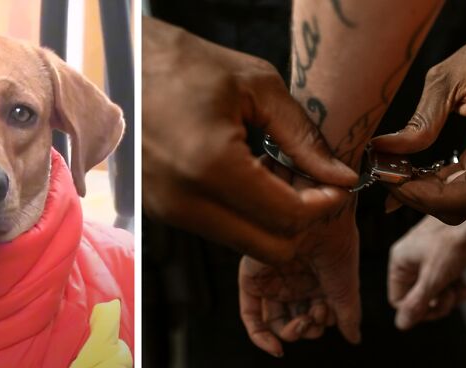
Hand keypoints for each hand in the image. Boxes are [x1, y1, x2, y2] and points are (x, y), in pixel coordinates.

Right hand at [142, 17, 357, 263]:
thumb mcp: (257, 87)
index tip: (335, 185)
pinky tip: (245, 175)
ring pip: (243, 243)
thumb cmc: (187, 63)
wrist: (125, 63)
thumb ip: (304, 137)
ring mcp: (167, 210)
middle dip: (300, 223)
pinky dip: (242, 214)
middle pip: (269, 248)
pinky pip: (217, 230)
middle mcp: (184, 200)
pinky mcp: (159, 209)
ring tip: (273, 173)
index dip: (324, 205)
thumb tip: (341, 176)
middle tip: (309, 185)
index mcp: (211, 166)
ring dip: (270, 219)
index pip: (287, 216)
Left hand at [239, 166, 360, 356]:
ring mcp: (272, 281)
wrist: (318, 216)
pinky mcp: (252, 279)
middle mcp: (292, 282)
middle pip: (295, 321)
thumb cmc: (335, 240)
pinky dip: (260, 337)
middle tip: (316, 316)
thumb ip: (347, 310)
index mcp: (314, 281)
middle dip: (308, 328)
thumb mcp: (345, 281)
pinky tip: (275, 348)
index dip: (321, 323)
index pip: (314, 315)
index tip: (328, 314)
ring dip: (290, 333)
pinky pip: (250, 315)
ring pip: (275, 322)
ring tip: (303, 322)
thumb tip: (353, 338)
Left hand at [372, 33, 465, 224]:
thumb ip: (420, 122)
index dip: (429, 198)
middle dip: (421, 197)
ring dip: (428, 194)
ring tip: (396, 173)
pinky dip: (439, 185)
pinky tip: (411, 174)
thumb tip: (382, 149)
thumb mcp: (446, 79)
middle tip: (387, 178)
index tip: (392, 181)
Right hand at [388, 214, 465, 329]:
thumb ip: (416, 303)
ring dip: (449, 294)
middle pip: (416, 297)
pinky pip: (442, 279)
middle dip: (437, 301)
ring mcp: (424, 257)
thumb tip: (400, 325)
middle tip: (452, 295)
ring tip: (461, 287)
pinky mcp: (439, 256)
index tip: (436, 306)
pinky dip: (455, 283)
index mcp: (398, 263)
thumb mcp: (434, 278)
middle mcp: (408, 260)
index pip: (398, 300)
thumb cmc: (452, 241)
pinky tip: (465, 281)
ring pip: (432, 289)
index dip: (417, 310)